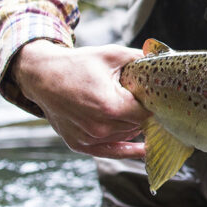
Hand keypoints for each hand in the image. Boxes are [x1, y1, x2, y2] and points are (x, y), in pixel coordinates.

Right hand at [12, 40, 150, 157]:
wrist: (42, 76)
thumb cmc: (77, 64)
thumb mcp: (111, 55)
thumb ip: (140, 58)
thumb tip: (165, 57)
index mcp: (110, 106)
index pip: (147, 113)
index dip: (155, 104)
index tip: (158, 97)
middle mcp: (99, 127)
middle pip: (138, 125)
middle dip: (143, 113)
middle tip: (144, 100)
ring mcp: (88, 138)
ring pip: (126, 135)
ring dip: (131, 124)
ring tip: (126, 107)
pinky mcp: (79, 145)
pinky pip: (110, 151)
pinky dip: (127, 150)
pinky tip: (143, 149)